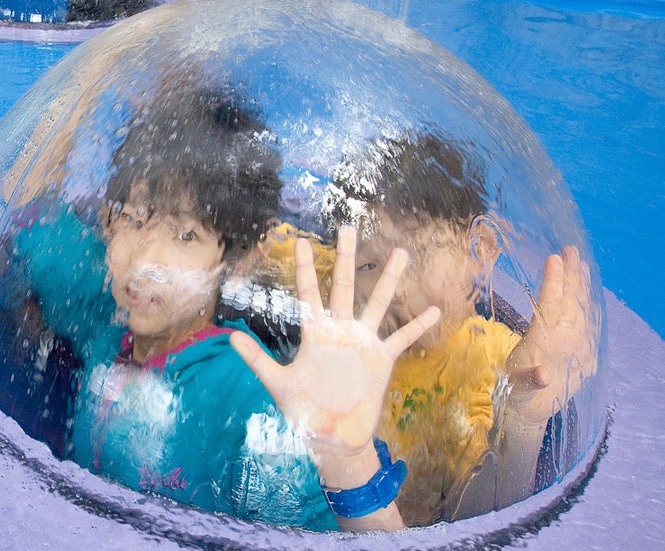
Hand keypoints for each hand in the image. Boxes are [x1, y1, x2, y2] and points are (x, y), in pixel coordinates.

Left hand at [229, 227, 440, 487]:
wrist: (332, 437)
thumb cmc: (303, 412)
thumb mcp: (278, 384)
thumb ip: (257, 360)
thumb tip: (230, 337)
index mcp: (314, 334)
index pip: (308, 294)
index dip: (305, 268)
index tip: (301, 241)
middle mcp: (340, 332)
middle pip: (343, 287)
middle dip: (345, 258)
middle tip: (347, 227)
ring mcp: (362, 343)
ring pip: (378, 304)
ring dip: (389, 279)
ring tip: (400, 253)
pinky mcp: (382, 360)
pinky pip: (402, 339)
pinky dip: (418, 326)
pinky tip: (435, 309)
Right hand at [504, 246, 598, 421]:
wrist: (531, 412)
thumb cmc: (517, 393)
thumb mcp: (517, 386)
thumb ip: (530, 379)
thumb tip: (541, 375)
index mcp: (549, 347)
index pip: (553, 308)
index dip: (554, 283)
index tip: (554, 259)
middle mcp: (570, 345)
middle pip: (572, 302)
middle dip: (572, 274)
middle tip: (570, 250)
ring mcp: (581, 347)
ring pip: (582, 309)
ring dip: (581, 284)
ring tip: (580, 262)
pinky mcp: (587, 352)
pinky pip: (589, 320)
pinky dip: (587, 302)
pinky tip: (586, 290)